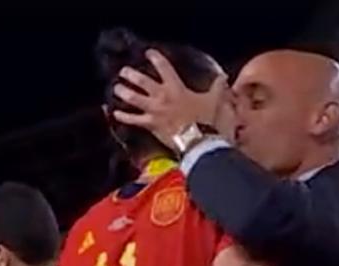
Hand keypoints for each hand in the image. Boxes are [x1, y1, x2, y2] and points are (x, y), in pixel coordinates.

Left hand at [111, 49, 230, 147]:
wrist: (199, 140)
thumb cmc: (207, 119)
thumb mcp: (216, 99)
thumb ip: (218, 87)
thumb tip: (223, 78)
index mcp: (177, 87)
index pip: (165, 68)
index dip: (156, 59)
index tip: (148, 53)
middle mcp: (162, 96)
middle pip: (143, 82)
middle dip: (132, 75)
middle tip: (123, 71)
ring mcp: (154, 111)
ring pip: (134, 99)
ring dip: (124, 93)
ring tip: (116, 88)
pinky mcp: (150, 125)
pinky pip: (133, 120)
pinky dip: (123, 117)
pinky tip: (115, 113)